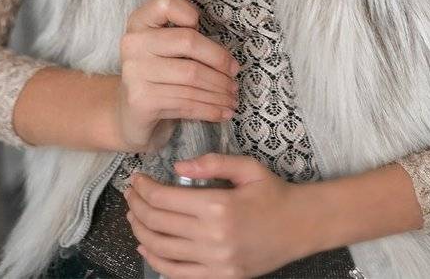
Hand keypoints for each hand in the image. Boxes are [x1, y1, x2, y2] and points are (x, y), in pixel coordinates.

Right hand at [114, 0, 240, 153]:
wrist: (128, 114)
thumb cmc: (154, 70)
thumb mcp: (163, 37)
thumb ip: (176, 4)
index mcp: (138, 21)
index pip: (166, 2)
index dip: (189, 12)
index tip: (202, 25)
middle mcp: (133, 43)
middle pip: (188, 41)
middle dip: (219, 60)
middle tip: (235, 73)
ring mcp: (135, 73)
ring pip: (192, 77)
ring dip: (220, 89)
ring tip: (233, 95)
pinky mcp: (142, 101)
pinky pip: (186, 102)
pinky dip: (210, 108)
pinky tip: (223, 111)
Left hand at [123, 152, 327, 277]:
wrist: (300, 226)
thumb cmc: (272, 193)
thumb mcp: (247, 167)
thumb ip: (212, 162)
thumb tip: (177, 167)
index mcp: (218, 206)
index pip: (164, 199)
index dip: (144, 188)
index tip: (136, 179)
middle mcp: (213, 237)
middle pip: (158, 223)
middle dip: (137, 207)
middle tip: (130, 194)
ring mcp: (215, 262)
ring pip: (163, 250)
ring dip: (141, 231)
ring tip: (133, 216)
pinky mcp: (220, 277)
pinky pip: (178, 273)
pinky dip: (156, 262)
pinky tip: (146, 247)